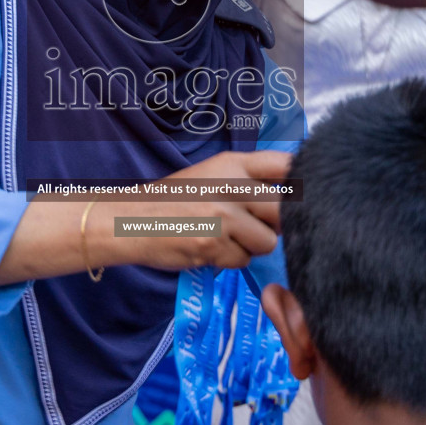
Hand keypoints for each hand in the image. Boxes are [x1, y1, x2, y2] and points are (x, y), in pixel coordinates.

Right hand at [0, 150, 290, 286]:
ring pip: (267, 241)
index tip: (295, 197)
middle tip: (250, 225)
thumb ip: (248, 181)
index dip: (298, 183)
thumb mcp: (211, 176)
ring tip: (223, 239)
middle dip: (274, 224)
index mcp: (232, 163)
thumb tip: (294, 196)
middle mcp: (231, 185)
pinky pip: (243, 260)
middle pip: (284, 209)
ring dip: (251, 247)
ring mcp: (223, 215)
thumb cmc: (173, 201)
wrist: (128, 221)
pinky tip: (208, 250)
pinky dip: (229, 261)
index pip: (285, 166)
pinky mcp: (214, 244)